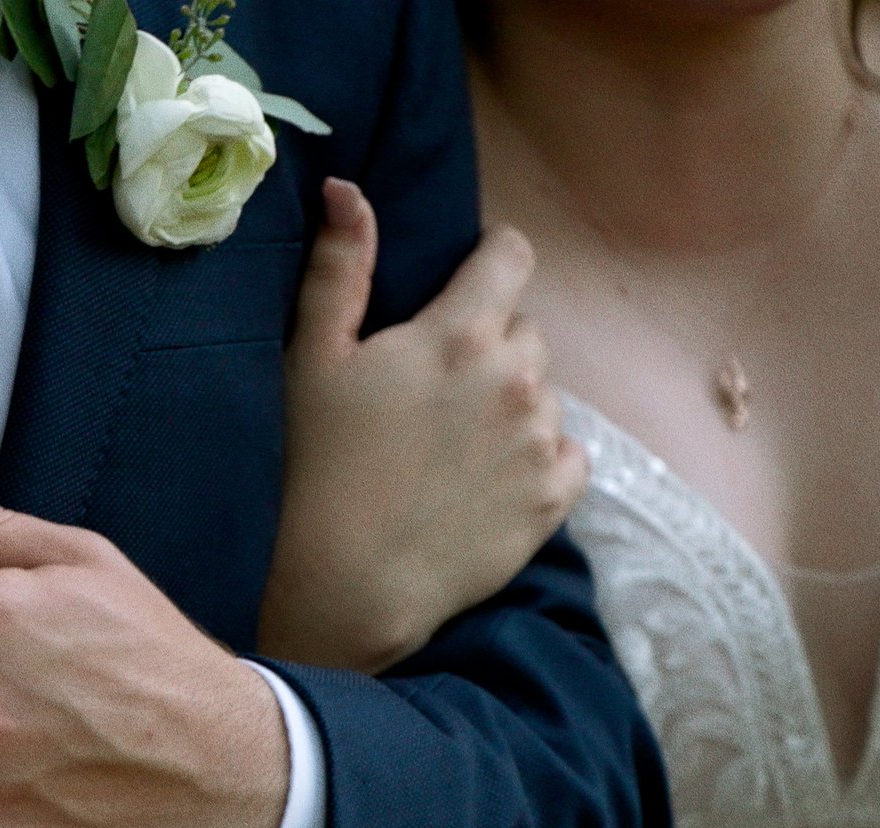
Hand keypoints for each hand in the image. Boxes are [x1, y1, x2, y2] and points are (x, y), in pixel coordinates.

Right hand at [260, 179, 586, 674]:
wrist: (343, 586)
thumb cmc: (313, 468)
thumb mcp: (311, 360)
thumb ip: (340, 269)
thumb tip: (349, 189)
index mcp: (460, 333)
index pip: (511, 256)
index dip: (488, 263)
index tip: (462, 287)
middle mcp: (517, 379)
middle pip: (526, 328)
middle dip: (490, 342)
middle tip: (434, 386)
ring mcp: (541, 441)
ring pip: (544, 392)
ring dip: (510, 402)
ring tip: (453, 442)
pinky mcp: (553, 500)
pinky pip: (567, 453)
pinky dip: (537, 457)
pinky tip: (485, 477)